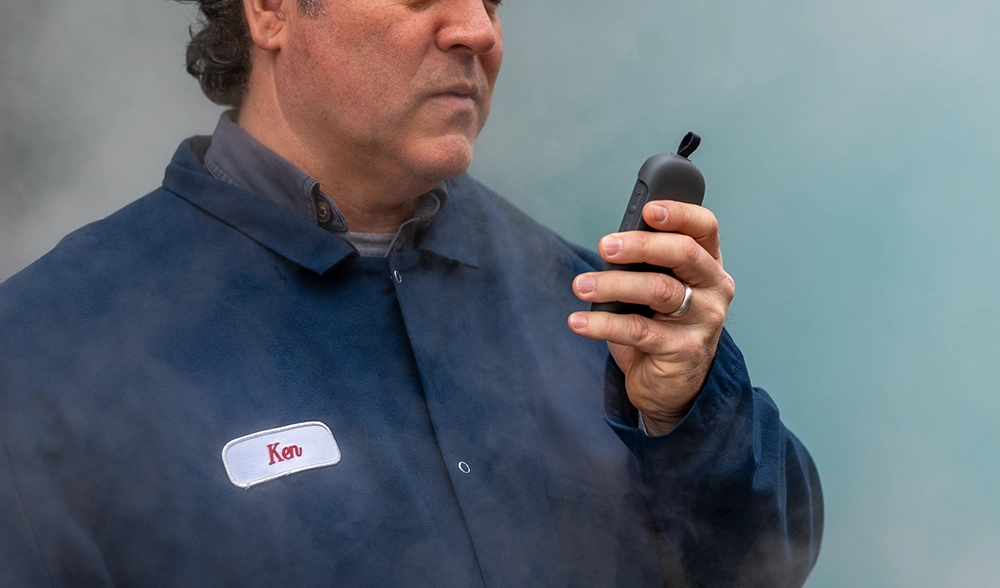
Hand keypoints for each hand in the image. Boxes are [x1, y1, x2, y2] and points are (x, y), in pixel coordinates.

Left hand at [568, 200, 734, 434]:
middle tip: (605, 247)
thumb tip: (612, 244)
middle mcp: (714, 288)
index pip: (704, 228)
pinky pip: (638, 330)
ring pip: (659, 290)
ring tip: (580, 286)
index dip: (680, 213)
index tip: (649, 209)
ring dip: (614, 284)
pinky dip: (603, 324)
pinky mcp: (684, 350)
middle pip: (683, 253)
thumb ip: (646, 264)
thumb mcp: (656, 288)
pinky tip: (579, 320)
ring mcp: (704, 320)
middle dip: (640, 245)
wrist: (670, 386)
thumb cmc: (660, 326)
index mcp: (708, 264)